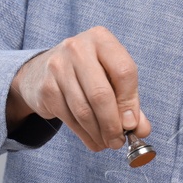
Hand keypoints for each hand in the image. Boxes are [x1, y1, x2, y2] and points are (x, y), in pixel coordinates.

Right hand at [6, 26, 150, 151]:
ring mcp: (58, 67)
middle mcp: (78, 48)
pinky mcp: (46, 87)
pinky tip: (92, 139)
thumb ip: (129, 101)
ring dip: (98, 133)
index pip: (124, 71)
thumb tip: (141, 129)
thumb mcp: (111, 78)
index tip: (132, 125)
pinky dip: (84, 135)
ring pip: (84, 110)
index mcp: (101, 39)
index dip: (130, 102)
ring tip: (107, 142)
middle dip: (112, 124)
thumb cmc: (87, 74)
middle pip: (101, 94)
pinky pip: (69, 118)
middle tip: (118, 141)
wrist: (41, 71)